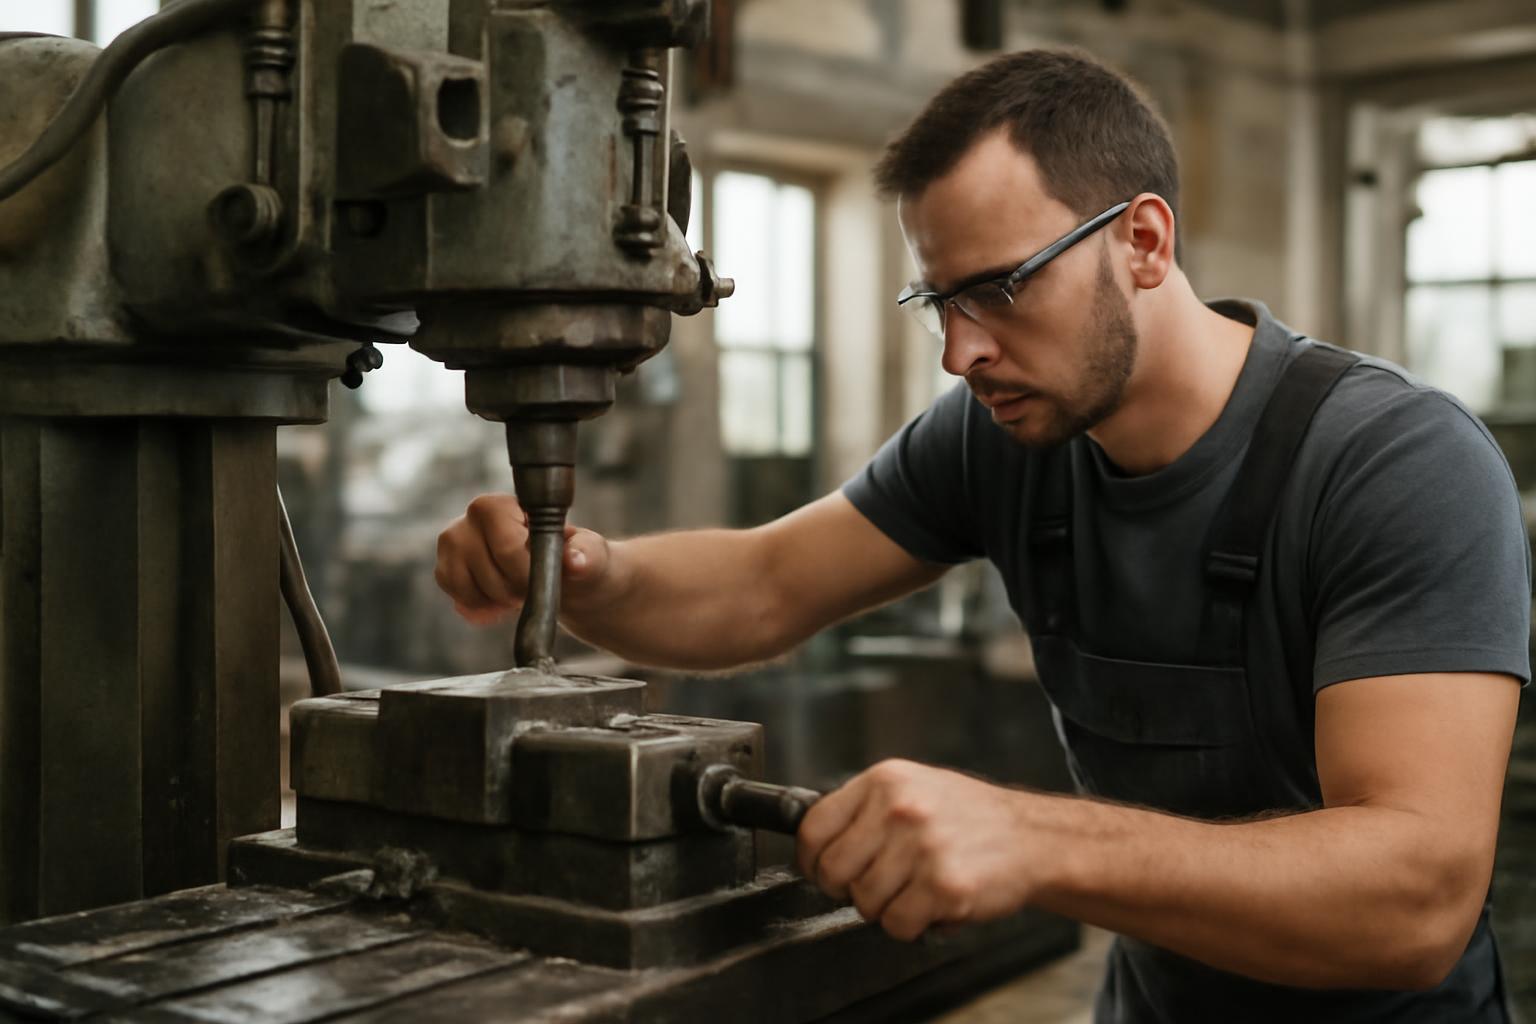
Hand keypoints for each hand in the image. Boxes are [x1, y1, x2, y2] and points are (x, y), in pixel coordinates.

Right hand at [435, 494, 613, 625]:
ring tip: (519, 588)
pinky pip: (463, 603)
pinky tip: (503, 597)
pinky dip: (486, 609)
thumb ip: (585, 554)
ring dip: (501, 601)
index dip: (527, 575)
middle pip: (490, 576)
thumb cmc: (575, 557)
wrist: (563, 575)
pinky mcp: (445, 571)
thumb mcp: (589, 554)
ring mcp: (452, 544)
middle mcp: (469, 517)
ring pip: (473, 593)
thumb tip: (574, 560)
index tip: (542, 580)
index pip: (507, 549)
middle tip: (533, 585)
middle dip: (516, 591)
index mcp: (502, 504)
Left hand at [796, 759, 1038, 940]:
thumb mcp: (914, 788)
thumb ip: (866, 809)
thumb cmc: (970, 817)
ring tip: (913, 890)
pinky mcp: (944, 886)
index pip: (814, 826)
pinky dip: (910, 926)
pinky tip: (932, 905)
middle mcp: (900, 809)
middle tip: (872, 887)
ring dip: (884, 908)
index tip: (820, 870)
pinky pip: (897, 924)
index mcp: (885, 781)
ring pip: (863, 902)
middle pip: (833, 869)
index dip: (811, 859)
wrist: (1032, 837)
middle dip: (846, 888)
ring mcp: (922, 848)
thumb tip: (816, 840)